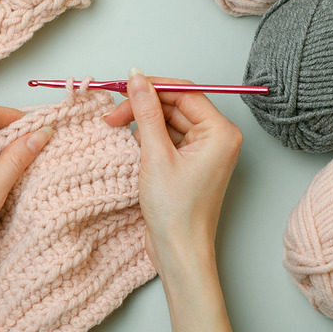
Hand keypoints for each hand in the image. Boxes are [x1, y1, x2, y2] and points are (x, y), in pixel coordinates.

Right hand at [105, 69, 247, 331]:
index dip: (151, 87)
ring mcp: (204, 152)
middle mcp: (217, 139)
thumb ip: (145, 112)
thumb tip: (136, 79)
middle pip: (175, 105)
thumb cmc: (176, 212)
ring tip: (116, 127)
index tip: (122, 87)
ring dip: (143, 122)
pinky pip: (168, 138)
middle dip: (143, 106)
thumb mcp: (155, 155)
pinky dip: (148, 137)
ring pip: (168, 121)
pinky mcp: (190, 164)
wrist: (179, 252)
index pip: (184, 92)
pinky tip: (130, 142)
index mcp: (220, 132)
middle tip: (112, 114)